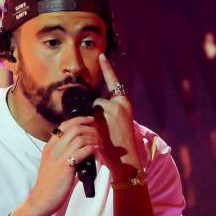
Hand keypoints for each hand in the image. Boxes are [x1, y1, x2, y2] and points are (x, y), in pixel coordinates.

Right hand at [23, 113, 99, 215]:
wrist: (41, 200)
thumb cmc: (49, 185)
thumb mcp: (52, 164)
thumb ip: (63, 155)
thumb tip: (81, 149)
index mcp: (49, 147)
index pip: (64, 125)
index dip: (79, 119)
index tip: (90, 120)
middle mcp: (53, 149)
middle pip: (74, 128)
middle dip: (90, 129)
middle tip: (98, 135)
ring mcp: (59, 157)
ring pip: (80, 138)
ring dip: (93, 139)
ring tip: (99, 144)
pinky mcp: (65, 167)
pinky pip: (82, 151)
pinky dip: (92, 149)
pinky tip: (96, 152)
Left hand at [91, 53, 144, 177]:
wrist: (126, 159)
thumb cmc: (120, 144)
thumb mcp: (118, 123)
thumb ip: (109, 112)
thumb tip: (93, 107)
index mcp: (124, 103)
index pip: (114, 82)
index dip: (107, 68)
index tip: (101, 55)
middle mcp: (119, 103)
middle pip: (97, 101)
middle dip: (94, 114)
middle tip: (102, 131)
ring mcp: (112, 109)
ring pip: (92, 109)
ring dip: (91, 121)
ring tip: (100, 135)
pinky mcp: (104, 117)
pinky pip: (89, 117)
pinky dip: (89, 125)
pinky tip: (97, 135)